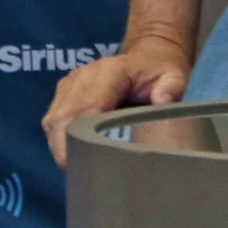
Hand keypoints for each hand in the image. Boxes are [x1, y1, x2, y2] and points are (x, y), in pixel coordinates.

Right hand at [42, 37, 192, 167]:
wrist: (147, 56)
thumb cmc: (160, 71)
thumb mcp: (174, 76)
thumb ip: (170, 88)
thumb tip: (162, 102)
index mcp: (110, 72)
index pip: (89, 104)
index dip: (81, 132)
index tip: (79, 159)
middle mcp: (84, 75)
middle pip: (64, 114)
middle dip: (63, 145)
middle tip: (72, 172)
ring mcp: (71, 83)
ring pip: (54, 118)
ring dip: (58, 144)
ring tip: (71, 169)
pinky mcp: (65, 92)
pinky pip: (53, 118)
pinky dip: (57, 139)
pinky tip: (69, 155)